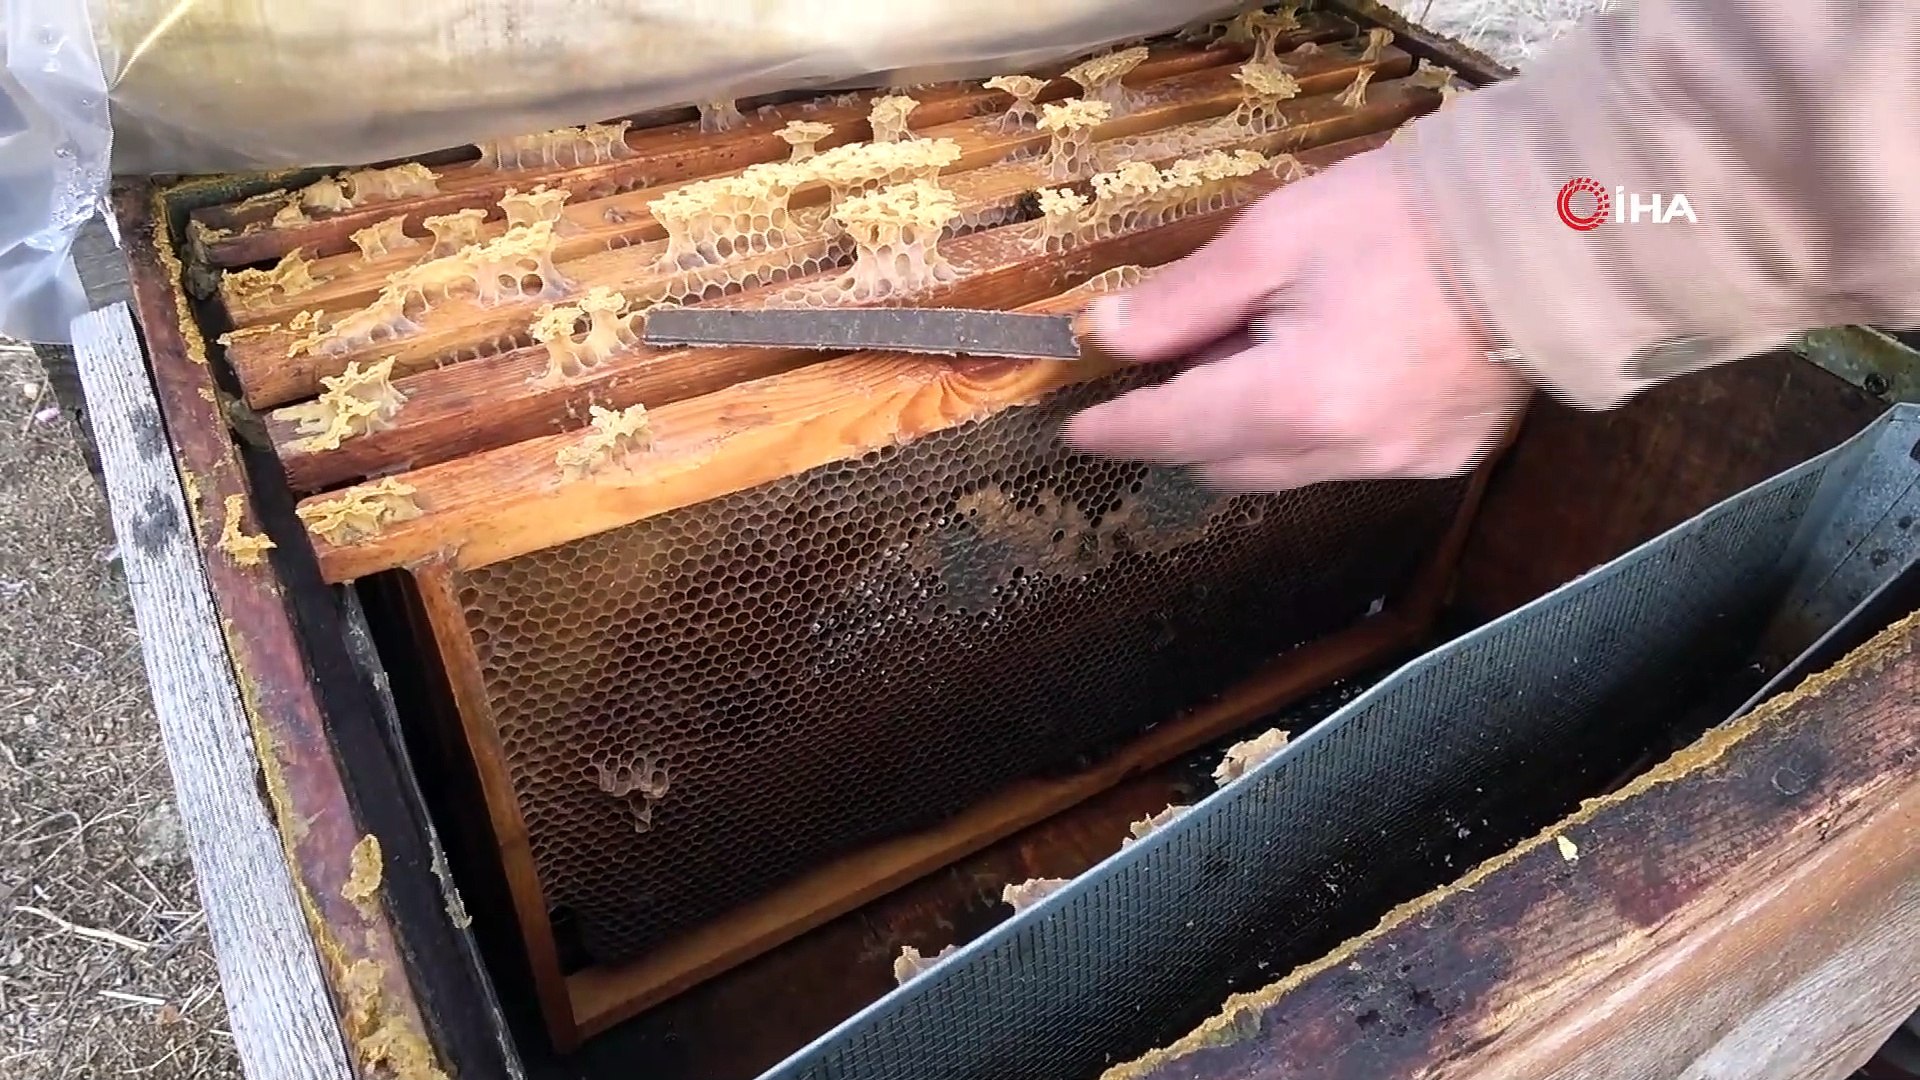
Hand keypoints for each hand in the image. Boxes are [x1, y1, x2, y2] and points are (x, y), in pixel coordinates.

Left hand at [1060, 148, 1531, 491]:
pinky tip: (1334, 372)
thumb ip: (1184, 300)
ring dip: (1253, 430)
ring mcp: (1400, 464)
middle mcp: (1347, 453)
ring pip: (1284, 472)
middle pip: (1224, 465)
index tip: (1080, 432)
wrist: (1547, 228)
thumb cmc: (1406, 220)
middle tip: (1186, 360)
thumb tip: (1109, 337)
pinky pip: (1347, 465)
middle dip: (1187, 426)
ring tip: (1270, 349)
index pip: (1176, 432)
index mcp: (1298, 398)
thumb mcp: (1275, 239)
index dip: (1119, 430)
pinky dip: (1318, 432)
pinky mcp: (1440, 459)